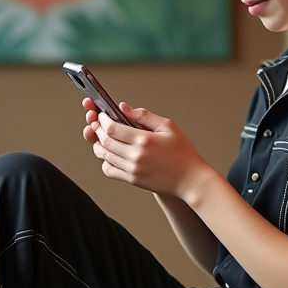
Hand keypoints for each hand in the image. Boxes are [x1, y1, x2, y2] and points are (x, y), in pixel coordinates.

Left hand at [81, 97, 211, 199]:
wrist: (190, 179)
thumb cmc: (183, 153)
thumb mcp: (167, 126)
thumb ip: (143, 115)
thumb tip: (123, 107)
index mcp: (144, 140)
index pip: (112, 128)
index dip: (102, 120)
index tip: (102, 115)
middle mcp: (135, 156)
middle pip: (104, 141)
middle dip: (98, 130)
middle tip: (98, 124)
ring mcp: (132, 169)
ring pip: (104, 156)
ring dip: (99, 145)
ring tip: (102, 138)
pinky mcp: (132, 180)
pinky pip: (109, 170)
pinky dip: (105, 161)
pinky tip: (110, 155)